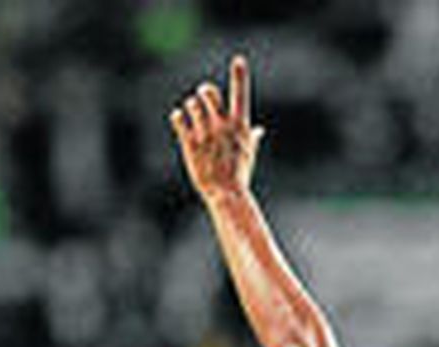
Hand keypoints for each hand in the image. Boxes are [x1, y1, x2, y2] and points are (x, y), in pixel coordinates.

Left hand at [171, 55, 262, 201]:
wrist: (225, 195)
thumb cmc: (239, 175)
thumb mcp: (248, 155)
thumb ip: (251, 138)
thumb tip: (259, 130)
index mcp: (239, 126)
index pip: (241, 94)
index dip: (240, 76)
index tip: (239, 60)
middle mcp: (222, 126)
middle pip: (208, 92)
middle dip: (204, 93)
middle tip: (203, 98)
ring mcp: (205, 133)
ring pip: (192, 105)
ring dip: (192, 108)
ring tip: (193, 117)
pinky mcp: (190, 142)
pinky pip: (179, 119)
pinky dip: (178, 117)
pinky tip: (181, 121)